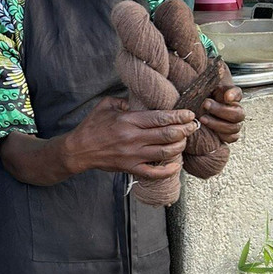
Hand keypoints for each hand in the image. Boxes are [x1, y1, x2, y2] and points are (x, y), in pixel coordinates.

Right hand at [63, 97, 196, 179]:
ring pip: (165, 152)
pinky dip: (168, 170)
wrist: (78, 150)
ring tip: (185, 141)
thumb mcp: (106, 105)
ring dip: (180, 146)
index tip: (189, 114)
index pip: (161, 117)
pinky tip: (176, 164)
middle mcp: (133, 138)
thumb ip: (124, 101)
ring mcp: (133, 155)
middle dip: (185, 130)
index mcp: (129, 120)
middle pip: (167, 134)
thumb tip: (140, 100)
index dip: (179, 116)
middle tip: (194, 126)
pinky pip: (154, 172)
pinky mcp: (130, 168)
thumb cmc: (92, 126)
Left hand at [200, 85, 244, 143]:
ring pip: (234, 128)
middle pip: (238, 114)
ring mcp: (232, 123)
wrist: (196, 104)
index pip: (237, 93)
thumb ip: (216, 77)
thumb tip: (224, 80)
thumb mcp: (207, 83)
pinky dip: (222, 136)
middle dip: (221, 110)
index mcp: (231, 95)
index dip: (233, 95)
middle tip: (205, 104)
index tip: (226, 96)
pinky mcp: (226, 133)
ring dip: (218, 124)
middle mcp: (235, 109)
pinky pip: (231, 138)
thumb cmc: (202, 93)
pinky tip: (210, 131)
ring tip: (202, 118)